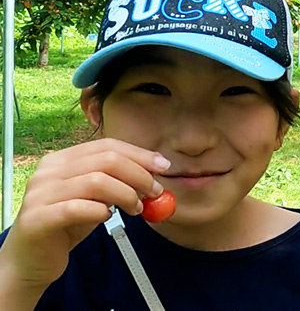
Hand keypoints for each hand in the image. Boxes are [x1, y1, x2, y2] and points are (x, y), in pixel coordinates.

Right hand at [0, 138, 168, 290]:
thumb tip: (155, 173)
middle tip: (155, 192)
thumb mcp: (95, 197)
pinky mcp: (37, 217)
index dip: (139, 154)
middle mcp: (48, 171)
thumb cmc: (65, 225)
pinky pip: (78, 208)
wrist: (30, 259)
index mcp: (61, 160)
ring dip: (126, 194)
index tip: (163, 167)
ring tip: (137, 209)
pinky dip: (101, 212)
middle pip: (106, 160)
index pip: (107, 145)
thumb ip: (117, 182)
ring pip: (96, 181)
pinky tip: (107, 218)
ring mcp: (40, 193)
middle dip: (139, 175)